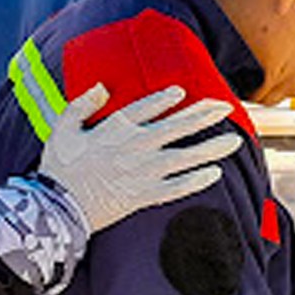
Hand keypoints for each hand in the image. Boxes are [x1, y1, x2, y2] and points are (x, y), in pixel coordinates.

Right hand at [38, 84, 241, 231]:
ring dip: (212, 147)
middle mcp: (136, 146)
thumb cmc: (59, 167)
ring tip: (235, 140)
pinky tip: (215, 173)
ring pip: (187, 156)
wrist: (59, 207)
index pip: (148, 106)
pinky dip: (197, 181)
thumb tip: (103, 87)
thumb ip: (83, 103)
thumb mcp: (62, 126)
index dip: (167, 98)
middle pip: (178, 126)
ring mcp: (144, 172)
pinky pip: (178, 187)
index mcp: (116, 127)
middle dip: (205, 115)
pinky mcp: (146, 196)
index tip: (183, 92)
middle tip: (226, 106)